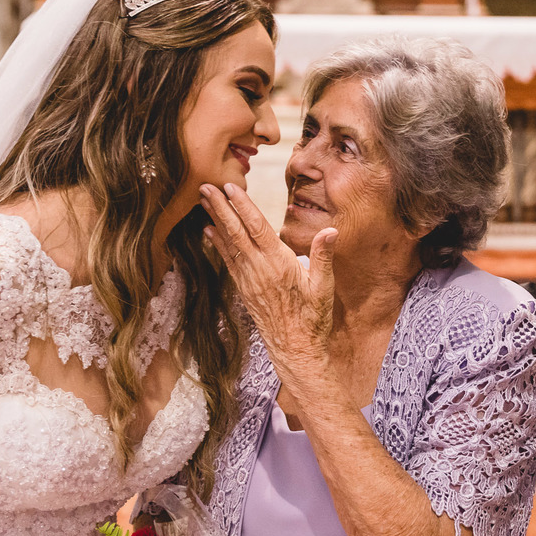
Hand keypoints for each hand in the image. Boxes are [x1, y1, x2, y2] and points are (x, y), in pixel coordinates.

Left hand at [199, 183, 337, 384]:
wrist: (296, 349)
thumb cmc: (313, 318)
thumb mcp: (324, 287)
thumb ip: (323, 256)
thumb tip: (331, 230)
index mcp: (279, 264)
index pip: (257, 228)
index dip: (243, 206)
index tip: (230, 187)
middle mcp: (259, 270)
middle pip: (236, 232)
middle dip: (220, 207)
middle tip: (205, 186)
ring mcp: (248, 280)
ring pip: (228, 244)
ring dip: (215, 220)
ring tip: (203, 201)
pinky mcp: (244, 289)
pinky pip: (228, 261)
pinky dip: (217, 244)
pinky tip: (209, 232)